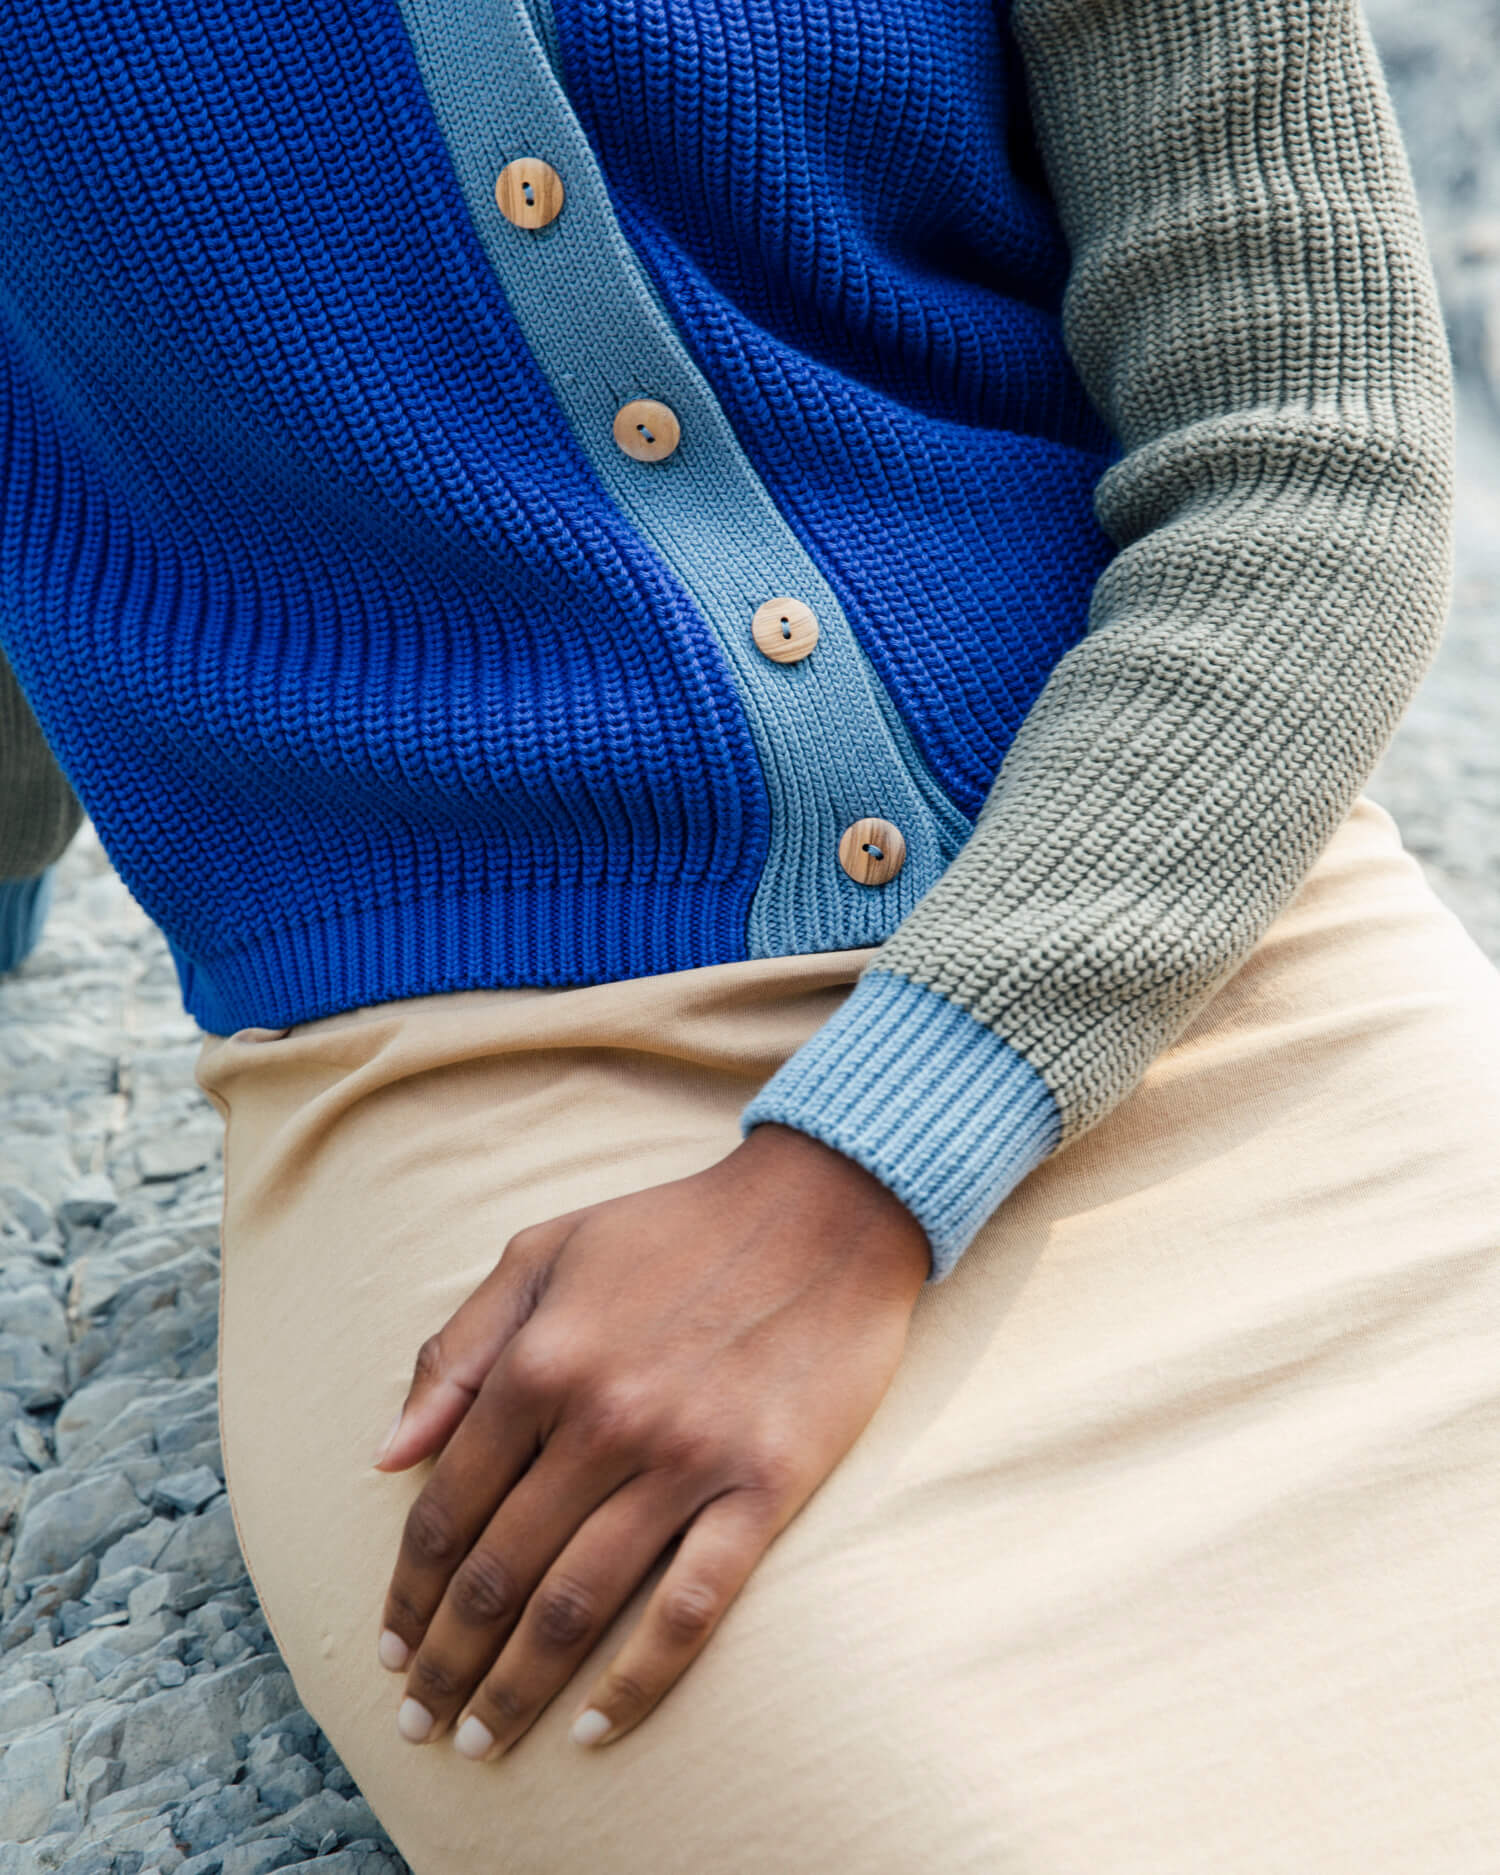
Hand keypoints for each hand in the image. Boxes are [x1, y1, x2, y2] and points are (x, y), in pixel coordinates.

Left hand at [371, 1119, 930, 1759]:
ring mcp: (685, 1458)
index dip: (410, 1594)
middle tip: (422, 1722)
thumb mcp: (544, 1255)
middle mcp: (601, 1418)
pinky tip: (597, 1729)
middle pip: (499, 1572)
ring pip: (577, 1603)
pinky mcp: (763, 1486)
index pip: (448, 1508)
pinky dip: (638, 1681)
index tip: (393, 1649)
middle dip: (448, 1662)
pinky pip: (690, 1607)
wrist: (824, 1209)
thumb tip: (386, 1457)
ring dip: (517, 1687)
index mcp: (539, 1361)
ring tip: (485, 1741)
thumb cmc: (673, 1229)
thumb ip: (456, 1351)